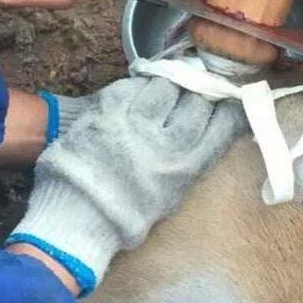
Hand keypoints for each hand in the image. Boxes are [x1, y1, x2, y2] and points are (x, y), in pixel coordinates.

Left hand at [8, 76, 246, 292]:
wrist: (76, 218)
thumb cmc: (126, 213)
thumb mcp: (172, 194)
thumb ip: (193, 159)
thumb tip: (214, 122)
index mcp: (186, 167)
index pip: (224, 121)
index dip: (226, 105)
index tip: (224, 97)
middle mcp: (166, 142)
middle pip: (197, 98)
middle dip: (195, 92)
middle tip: (186, 95)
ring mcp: (136, 123)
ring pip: (166, 84)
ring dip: (165, 86)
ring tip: (157, 97)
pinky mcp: (108, 110)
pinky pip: (134, 84)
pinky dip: (137, 87)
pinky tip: (133, 99)